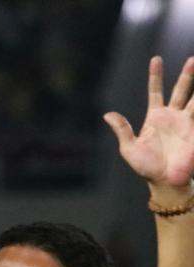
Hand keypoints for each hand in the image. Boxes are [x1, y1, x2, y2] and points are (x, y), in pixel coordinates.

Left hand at [104, 56, 193, 195]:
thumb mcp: (129, 148)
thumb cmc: (146, 167)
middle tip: (191, 59)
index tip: (155, 59)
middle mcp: (174, 116)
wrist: (164, 182)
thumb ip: (122, 130)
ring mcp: (187, 122)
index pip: (156, 91)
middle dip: (187, 75)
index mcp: (156, 117)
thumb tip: (107, 114)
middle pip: (181, 90)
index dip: (156, 76)